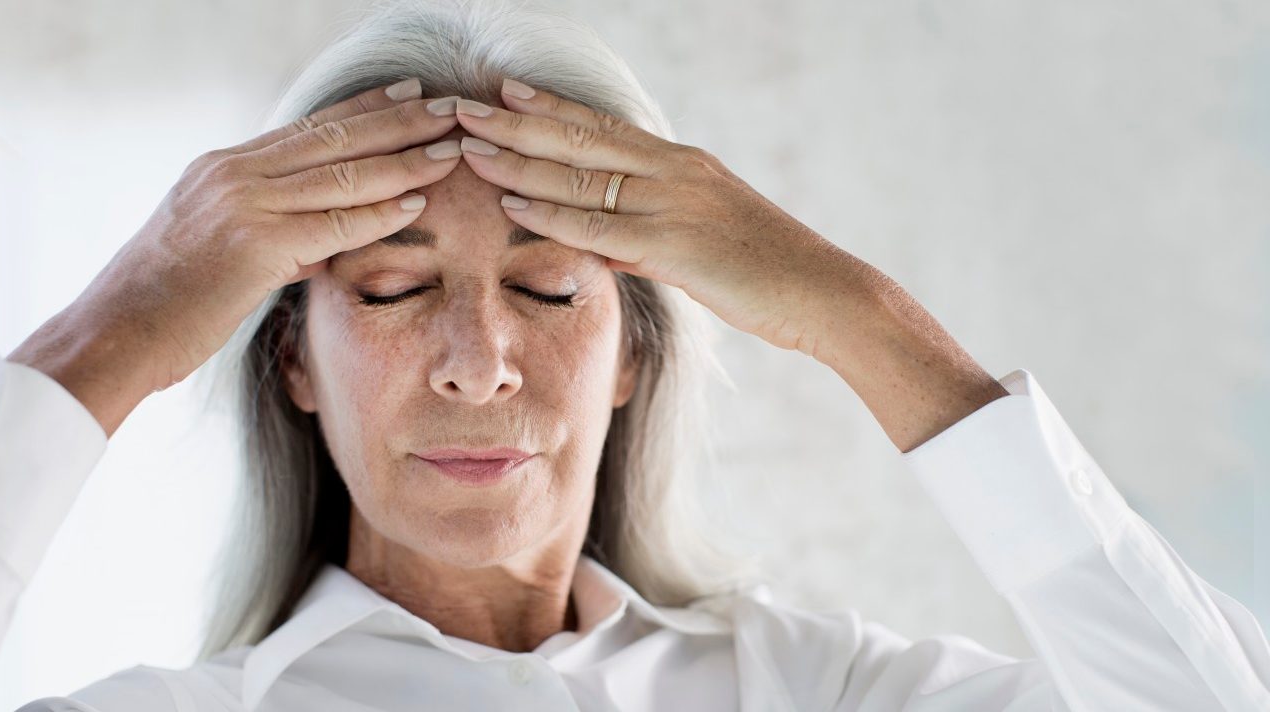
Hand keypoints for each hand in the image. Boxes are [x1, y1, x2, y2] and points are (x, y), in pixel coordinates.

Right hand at [70, 83, 464, 393]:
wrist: (114, 332)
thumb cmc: (167, 302)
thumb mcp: (219, 249)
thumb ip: (275, 235)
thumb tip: (322, 242)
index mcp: (224, 167)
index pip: (310, 128)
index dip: (365, 108)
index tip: (409, 92)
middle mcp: (233, 173)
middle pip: (334, 137)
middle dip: (398, 120)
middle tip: (449, 107)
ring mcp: (241, 205)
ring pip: (341, 173)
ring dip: (404, 159)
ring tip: (452, 148)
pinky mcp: (251, 246)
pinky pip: (331, 224)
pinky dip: (379, 213)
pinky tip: (418, 202)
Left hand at [451, 79, 852, 361]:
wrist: (823, 292)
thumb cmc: (769, 271)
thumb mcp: (705, 241)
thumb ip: (652, 236)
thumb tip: (610, 245)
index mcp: (681, 164)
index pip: (603, 127)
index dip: (551, 108)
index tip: (505, 92)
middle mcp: (674, 171)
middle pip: (581, 138)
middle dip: (516, 122)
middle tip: (463, 107)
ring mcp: (675, 204)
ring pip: (582, 175)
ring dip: (520, 160)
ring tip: (469, 146)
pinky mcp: (676, 246)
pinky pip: (602, 227)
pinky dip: (554, 214)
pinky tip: (513, 204)